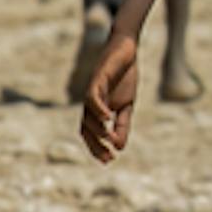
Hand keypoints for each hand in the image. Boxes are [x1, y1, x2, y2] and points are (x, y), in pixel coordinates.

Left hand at [79, 36, 141, 162]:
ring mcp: (92, 92)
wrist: (126, 51)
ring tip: (110, 138)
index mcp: (97, 111)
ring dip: (98, 130)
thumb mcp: (126, 106)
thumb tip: (119, 147)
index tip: (109, 161)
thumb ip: (122, 125)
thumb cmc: (124, 78)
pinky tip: (108, 118)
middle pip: (85, 129)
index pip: (91, 134)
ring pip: (88, 116)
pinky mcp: (96, 80)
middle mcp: (91, 104)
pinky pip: (93, 98)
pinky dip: (99, 109)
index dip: (97, 148)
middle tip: (108, 158)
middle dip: (95, 145)